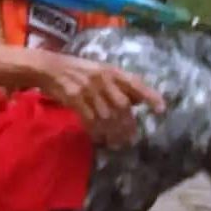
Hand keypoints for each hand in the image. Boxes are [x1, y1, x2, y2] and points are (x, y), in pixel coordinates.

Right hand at [34, 52, 165, 147]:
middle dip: (128, 124)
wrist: (49, 67)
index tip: (161, 109)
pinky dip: (96, 131)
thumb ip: (117, 85)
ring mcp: (87, 88)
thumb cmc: (77, 70)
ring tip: (116, 143)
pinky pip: (89, 119)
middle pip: (122, 105)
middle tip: (131, 138)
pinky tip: (99, 138)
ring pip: (106, 115)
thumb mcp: (100, 71)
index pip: (135, 83)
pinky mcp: (74, 98)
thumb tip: (137, 101)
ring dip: (112, 132)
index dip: (149, 95)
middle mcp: (102, 78)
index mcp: (111, 70)